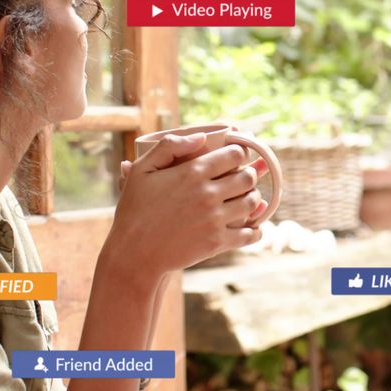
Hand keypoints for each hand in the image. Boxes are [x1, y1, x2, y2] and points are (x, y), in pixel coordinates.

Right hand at [106, 134, 266, 275]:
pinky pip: (249, 234)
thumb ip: (170, 146)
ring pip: (252, 203)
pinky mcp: (217, 242)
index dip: (240, 152)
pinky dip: (255, 230)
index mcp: (193, 172)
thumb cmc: (135, 209)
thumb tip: (201, 137)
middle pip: (248, 177)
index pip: (235, 154)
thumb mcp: (143, 170)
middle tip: (243, 178)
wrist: (134, 252)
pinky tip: (252, 227)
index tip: (237, 156)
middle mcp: (208, 193)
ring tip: (245, 200)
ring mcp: (215, 219)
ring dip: (252, 199)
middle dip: (249, 175)